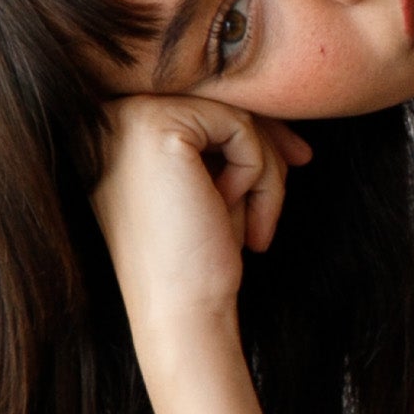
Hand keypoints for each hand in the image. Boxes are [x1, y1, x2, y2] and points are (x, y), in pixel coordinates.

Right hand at [91, 93, 311, 371]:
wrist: (181, 313)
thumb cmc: (198, 261)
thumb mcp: (212, 185)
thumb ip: (223, 139)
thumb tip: (275, 104)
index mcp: (116, 133)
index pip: (202, 106)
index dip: (254, 129)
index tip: (297, 156)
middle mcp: (110, 116)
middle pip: (217, 100)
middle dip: (269, 136)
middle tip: (303, 163)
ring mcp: (127, 117)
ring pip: (233, 113)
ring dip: (265, 168)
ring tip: (258, 222)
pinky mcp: (154, 125)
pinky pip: (238, 126)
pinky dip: (257, 172)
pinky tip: (238, 217)